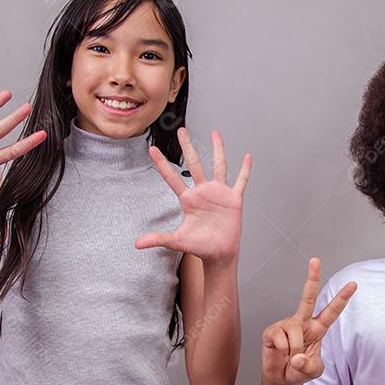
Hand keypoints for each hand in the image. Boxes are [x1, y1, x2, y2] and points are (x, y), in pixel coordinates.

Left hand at [135, 127, 250, 263]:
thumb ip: (158, 238)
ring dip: (217, 149)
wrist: (219, 254)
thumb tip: (137, 244)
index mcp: (188, 199)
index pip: (172, 177)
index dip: (162, 163)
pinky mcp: (234, 199)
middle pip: (194, 163)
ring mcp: (219, 193)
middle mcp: (203, 192)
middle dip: (187, 146)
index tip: (151, 149)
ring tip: (215, 133)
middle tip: (181, 130)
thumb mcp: (177, 241)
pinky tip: (247, 157)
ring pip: (219, 166)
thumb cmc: (199, 247)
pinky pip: (241, 181)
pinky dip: (245, 170)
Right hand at [261, 257, 356, 384]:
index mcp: (317, 328)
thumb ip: (310, 367)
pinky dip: (283, 351)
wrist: (281, 378)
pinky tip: (280, 353)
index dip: (342, 298)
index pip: (331, 311)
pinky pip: (281, 338)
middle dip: (311, 278)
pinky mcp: (271, 332)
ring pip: (295, 330)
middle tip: (316, 259)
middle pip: (307, 297)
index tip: (353, 284)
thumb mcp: (314, 372)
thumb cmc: (300, 370)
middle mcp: (302, 322)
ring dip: (295, 349)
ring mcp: (286, 325)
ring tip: (291, 358)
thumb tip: (296, 357)